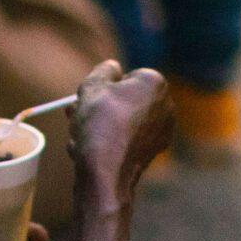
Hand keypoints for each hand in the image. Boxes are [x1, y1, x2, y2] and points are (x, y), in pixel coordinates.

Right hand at [70, 61, 174, 210]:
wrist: (107, 173)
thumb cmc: (99, 124)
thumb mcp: (92, 86)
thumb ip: (102, 70)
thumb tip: (113, 66)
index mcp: (154, 83)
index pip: (125, 76)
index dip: (102, 86)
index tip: (86, 97)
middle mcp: (166, 105)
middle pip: (124, 99)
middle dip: (97, 106)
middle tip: (74, 112)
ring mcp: (161, 130)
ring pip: (122, 121)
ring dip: (97, 126)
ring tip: (76, 134)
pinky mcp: (152, 151)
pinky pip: (125, 140)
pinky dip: (108, 143)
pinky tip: (88, 150)